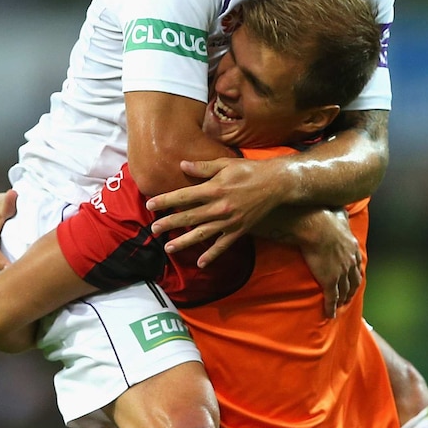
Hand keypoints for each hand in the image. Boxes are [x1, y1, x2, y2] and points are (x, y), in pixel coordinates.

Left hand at [147, 156, 293, 266]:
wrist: (276, 184)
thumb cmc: (250, 170)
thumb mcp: (226, 163)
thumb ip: (203, 167)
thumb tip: (182, 166)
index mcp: (214, 189)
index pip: (184, 196)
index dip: (166, 201)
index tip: (151, 205)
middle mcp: (219, 207)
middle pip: (189, 217)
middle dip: (169, 223)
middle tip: (153, 230)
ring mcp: (229, 221)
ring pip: (202, 234)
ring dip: (184, 242)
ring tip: (168, 248)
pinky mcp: (239, 230)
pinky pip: (223, 245)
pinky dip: (212, 255)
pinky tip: (201, 263)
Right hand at [297, 209, 362, 318]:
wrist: (317, 227)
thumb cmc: (325, 218)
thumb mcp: (339, 215)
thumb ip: (342, 215)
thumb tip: (344, 208)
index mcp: (352, 247)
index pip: (357, 264)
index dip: (355, 273)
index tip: (354, 278)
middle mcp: (350, 262)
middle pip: (354, 280)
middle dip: (352, 289)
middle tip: (349, 296)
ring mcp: (341, 273)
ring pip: (345, 291)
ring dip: (343, 299)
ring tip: (340, 305)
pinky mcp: (330, 281)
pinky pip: (331, 298)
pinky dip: (331, 308)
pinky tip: (330, 315)